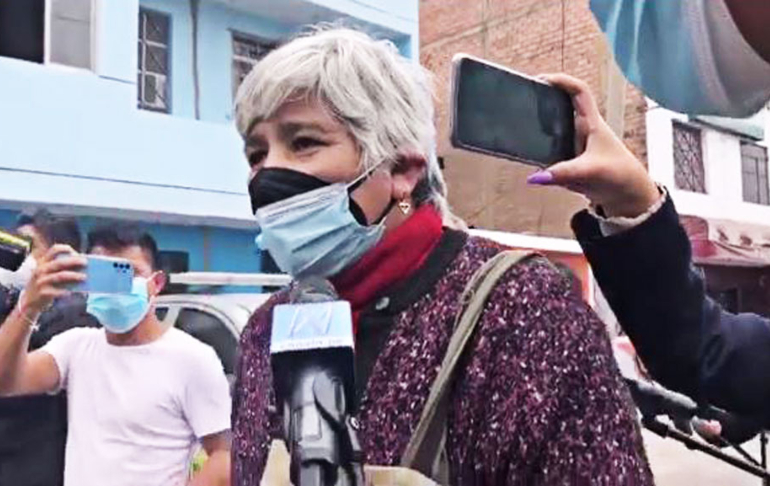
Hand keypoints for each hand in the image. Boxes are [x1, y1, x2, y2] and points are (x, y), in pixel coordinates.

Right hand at [18, 245, 85, 316]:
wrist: (30, 301)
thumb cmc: (46, 284)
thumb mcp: (49, 274)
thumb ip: (62, 269)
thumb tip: (84, 268)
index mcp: (44, 262)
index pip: (54, 250)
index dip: (65, 249)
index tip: (77, 253)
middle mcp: (41, 269)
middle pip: (59, 262)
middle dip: (74, 261)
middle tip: (86, 263)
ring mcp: (40, 281)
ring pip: (60, 276)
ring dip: (73, 276)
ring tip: (84, 277)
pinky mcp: (42, 292)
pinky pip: (56, 291)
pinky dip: (65, 291)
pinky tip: (72, 292)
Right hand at [526, 73, 659, 217]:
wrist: (628, 196)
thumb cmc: (619, 176)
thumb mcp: (590, 172)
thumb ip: (563, 173)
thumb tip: (536, 176)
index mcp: (592, 124)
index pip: (579, 91)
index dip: (562, 81)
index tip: (542, 79)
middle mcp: (582, 130)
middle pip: (562, 105)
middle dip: (545, 99)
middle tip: (524, 98)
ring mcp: (576, 144)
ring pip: (554, 128)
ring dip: (541, 125)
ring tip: (520, 121)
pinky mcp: (570, 160)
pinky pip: (551, 149)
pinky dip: (541, 150)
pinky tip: (529, 152)